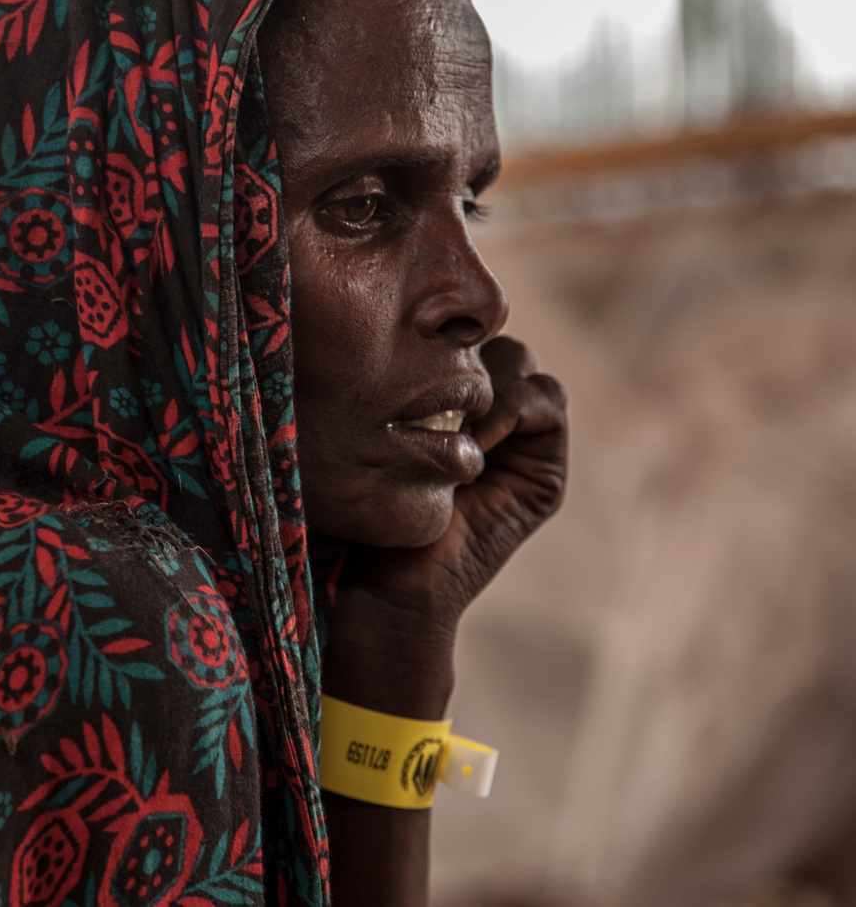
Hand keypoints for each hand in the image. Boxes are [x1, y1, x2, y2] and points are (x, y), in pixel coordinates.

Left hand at [322, 336, 567, 716]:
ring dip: (492, 383)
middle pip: (502, 348)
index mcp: (450, 416)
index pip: (468, 343)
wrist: (388, 586)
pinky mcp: (544, 477)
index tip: (405, 366)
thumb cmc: (362, 513)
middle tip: (433, 390)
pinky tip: (475, 441)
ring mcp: (521, 452)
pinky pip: (550, 405)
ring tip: (454, 424)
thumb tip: (376, 325)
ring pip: (528, 370)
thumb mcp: (371, 438)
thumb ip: (391, 389)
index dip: (447, 343)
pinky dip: (515, 408)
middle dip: (472, 358)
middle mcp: (490, 429)